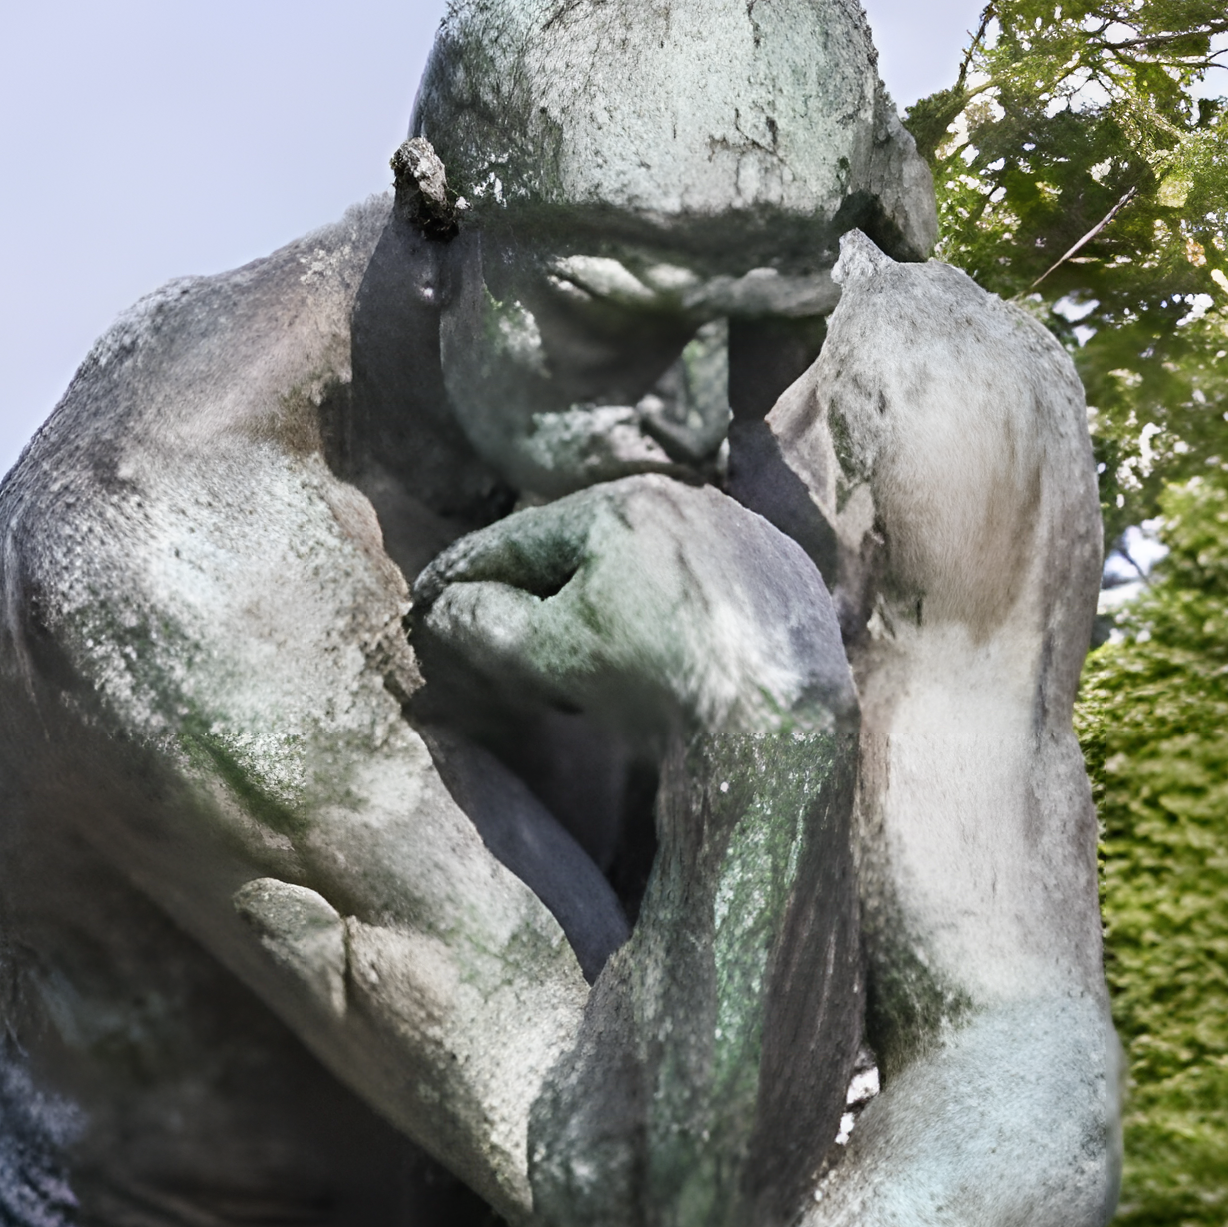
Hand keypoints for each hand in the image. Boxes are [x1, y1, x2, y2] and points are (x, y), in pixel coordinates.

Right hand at [411, 477, 849, 754]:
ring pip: (657, 562)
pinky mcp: (792, 579)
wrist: (773, 725)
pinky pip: (717, 587)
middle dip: (544, 584)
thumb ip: (487, 623)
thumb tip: (452, 608)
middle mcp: (691, 500)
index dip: (469, 572)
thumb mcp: (549, 655)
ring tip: (589, 648)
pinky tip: (672, 649)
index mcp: (621, 505)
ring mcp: (749, 536)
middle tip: (502, 624)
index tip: (435, 597)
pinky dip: (684, 611)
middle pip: (592, 543)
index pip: (522, 538)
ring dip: (617, 596)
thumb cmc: (654, 686)